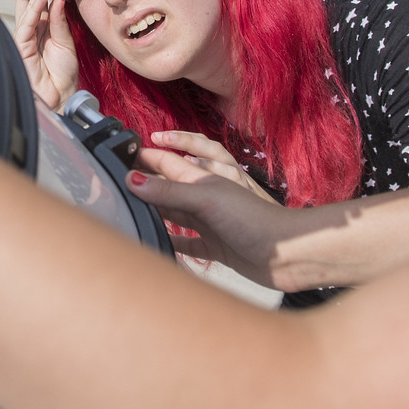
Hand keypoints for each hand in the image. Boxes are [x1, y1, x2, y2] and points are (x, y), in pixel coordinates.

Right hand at [14, 0, 79, 110]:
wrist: (61, 97)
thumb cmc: (63, 74)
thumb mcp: (66, 42)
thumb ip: (60, 21)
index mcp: (42, 28)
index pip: (38, 2)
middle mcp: (31, 31)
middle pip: (27, 1)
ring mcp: (24, 39)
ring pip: (25, 9)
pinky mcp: (21, 47)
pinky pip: (27, 24)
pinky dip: (34, 9)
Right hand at [127, 140, 293, 289]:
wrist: (289, 254)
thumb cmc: (255, 219)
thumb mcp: (207, 199)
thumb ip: (170, 191)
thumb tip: (132, 180)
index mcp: (204, 179)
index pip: (169, 162)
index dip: (148, 156)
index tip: (121, 154)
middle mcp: (207, 198)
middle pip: (171, 186)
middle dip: (149, 181)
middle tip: (119, 181)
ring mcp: (212, 222)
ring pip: (178, 213)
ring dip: (158, 210)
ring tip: (132, 209)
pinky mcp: (218, 246)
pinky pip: (189, 242)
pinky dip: (174, 242)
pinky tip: (159, 243)